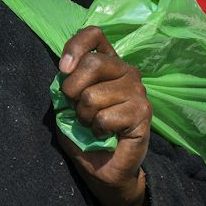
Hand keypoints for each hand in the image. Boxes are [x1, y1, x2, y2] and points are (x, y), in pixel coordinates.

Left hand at [58, 26, 151, 205]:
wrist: (104, 170)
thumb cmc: (85, 135)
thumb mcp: (67, 105)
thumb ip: (66, 85)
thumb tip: (65, 71)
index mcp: (107, 63)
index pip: (95, 34)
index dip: (75, 46)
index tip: (63, 69)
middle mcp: (125, 71)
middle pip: (92, 63)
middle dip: (72, 91)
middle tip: (77, 110)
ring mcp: (137, 90)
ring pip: (93, 95)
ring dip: (84, 117)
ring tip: (93, 126)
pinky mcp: (143, 112)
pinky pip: (105, 116)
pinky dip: (96, 130)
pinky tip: (105, 135)